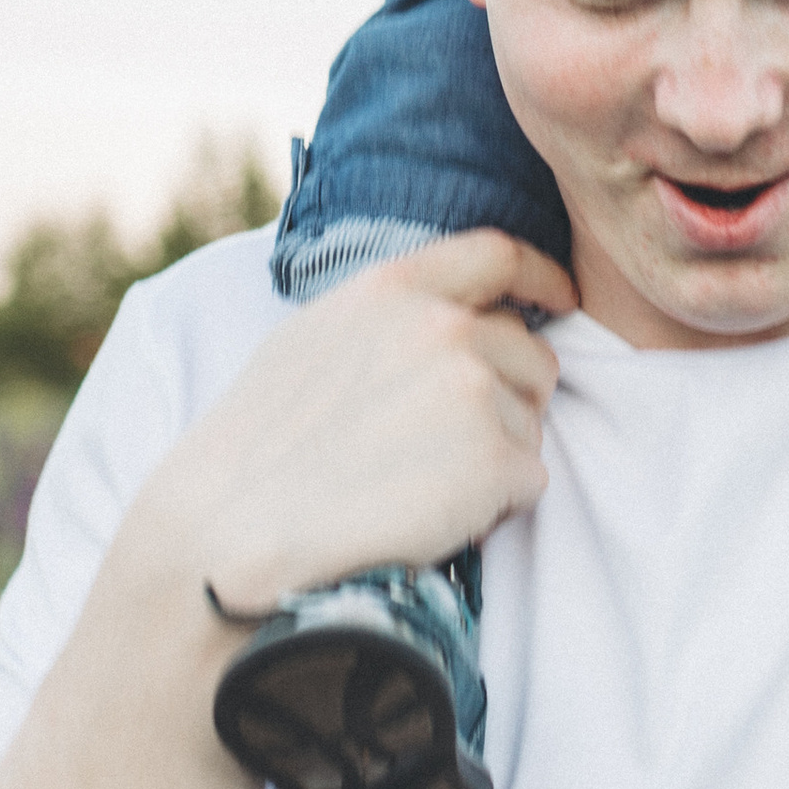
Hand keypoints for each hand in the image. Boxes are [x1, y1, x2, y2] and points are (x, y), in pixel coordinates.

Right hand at [137, 233, 577, 613]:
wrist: (229, 533)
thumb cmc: (257, 448)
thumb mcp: (313, 340)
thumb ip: (388, 314)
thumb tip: (452, 312)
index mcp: (393, 289)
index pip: (498, 255)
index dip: (541, 276)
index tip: (560, 298)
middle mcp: (443, 327)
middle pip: (529, 354)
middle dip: (508, 400)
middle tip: (442, 450)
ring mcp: (474, 391)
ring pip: (530, 423)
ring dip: (495, 456)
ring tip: (416, 485)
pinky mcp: (495, 460)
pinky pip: (530, 482)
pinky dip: (495, 507)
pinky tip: (430, 518)